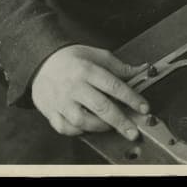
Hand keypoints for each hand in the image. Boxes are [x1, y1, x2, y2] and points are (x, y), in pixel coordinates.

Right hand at [31, 44, 149, 138]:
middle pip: (101, 107)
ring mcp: (61, 101)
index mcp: (87, 70)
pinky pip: (66, 128)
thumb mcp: (96, 55)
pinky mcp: (51, 112)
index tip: (144, 107)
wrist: (42, 62)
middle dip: (120, 121)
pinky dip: (79, 131)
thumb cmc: (72, 58)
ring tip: (111, 126)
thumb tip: (141, 70)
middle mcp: (74, 86)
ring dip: (100, 127)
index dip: (131, 98)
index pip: (114, 86)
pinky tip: (88, 128)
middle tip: (133, 131)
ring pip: (83, 121)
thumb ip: (118, 66)